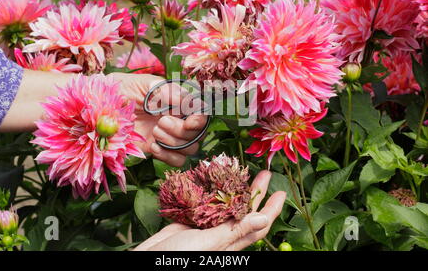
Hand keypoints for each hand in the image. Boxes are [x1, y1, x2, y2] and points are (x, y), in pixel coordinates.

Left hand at [112, 73, 206, 166]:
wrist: (102, 107)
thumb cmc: (123, 89)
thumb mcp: (143, 84)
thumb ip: (164, 91)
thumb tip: (183, 100)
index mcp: (179, 101)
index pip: (202, 112)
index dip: (200, 119)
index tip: (189, 122)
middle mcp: (179, 119)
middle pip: (198, 133)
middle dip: (181, 130)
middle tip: (161, 122)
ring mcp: (171, 136)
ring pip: (190, 148)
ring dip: (174, 143)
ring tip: (155, 132)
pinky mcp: (161, 149)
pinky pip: (177, 160)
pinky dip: (168, 156)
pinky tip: (153, 146)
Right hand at [134, 170, 285, 250]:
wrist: (149, 260)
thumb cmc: (180, 257)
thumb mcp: (209, 244)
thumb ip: (235, 231)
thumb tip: (264, 218)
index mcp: (231, 241)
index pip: (259, 224)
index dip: (272, 209)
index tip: (281, 193)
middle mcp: (222, 233)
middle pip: (245, 210)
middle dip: (256, 192)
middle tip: (265, 174)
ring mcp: (207, 226)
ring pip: (227, 204)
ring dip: (236, 188)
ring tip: (243, 172)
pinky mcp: (191, 220)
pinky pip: (206, 203)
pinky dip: (212, 191)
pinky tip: (214, 180)